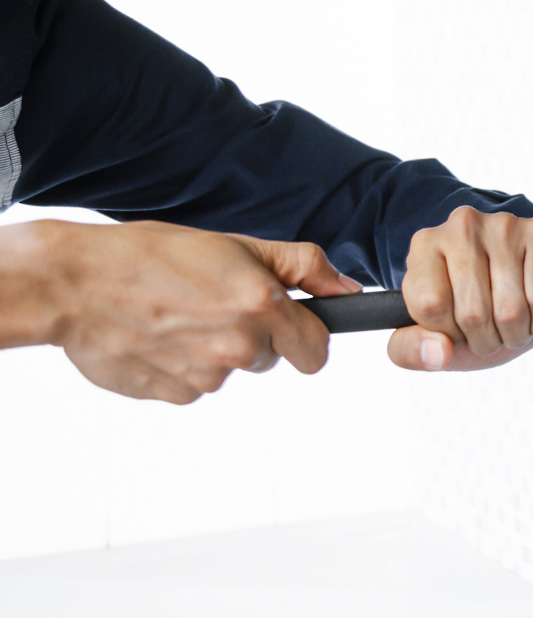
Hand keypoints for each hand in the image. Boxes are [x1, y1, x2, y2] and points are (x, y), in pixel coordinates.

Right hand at [0, 220, 360, 403]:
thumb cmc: (154, 254)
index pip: (317, 351)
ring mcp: (205, 377)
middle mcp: (239, 347)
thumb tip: (347, 290)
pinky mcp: (173, 396)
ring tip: (178, 314)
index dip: (306, 336)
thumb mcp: (237, 245)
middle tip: (215, 303)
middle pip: (271, 358)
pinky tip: (159, 336)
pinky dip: (183, 366)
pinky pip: (195, 386)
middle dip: (254, 335)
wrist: (76, 283)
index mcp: (263, 306)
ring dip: (214, 349)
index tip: (290, 324)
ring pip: (230, 370)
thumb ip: (302, 267)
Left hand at [388, 208, 532, 371]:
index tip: (457, 327)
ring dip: (517, 334)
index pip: (430, 305)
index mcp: (425, 246)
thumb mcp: (432, 335)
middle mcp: (462, 226)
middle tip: (491, 331)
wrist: (523, 289)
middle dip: (487, 341)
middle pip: (472, 312)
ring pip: (510, 310)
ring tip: (515, 322)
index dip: (449, 333)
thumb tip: (438, 352)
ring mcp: (504, 225)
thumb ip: (411, 350)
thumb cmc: (472, 310)